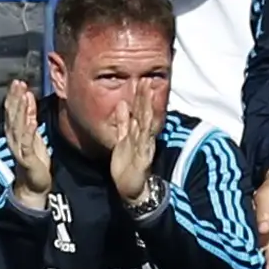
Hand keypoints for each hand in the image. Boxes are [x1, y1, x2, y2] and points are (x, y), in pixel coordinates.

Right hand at [3, 78, 53, 204]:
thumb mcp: (33, 135)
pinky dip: (28, 130)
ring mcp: (19, 148)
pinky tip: (31, 119)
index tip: (17, 82)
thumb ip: (29, 118)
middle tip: (18, 83)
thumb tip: (28, 99)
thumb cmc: (34, 159)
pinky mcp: (27, 158)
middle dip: (15, 99)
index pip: (12, 112)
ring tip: (24, 95)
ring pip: (18, 126)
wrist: (33, 185)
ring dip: (21, 110)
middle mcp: (14, 139)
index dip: (14, 97)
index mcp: (15, 133)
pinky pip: (27, 142)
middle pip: (13, 116)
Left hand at [108, 75, 165, 203]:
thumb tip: (121, 104)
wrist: (131, 187)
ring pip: (145, 124)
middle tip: (146, 81)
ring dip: (147, 109)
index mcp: (136, 133)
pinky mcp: (143, 158)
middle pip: (144, 114)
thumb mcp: (123, 139)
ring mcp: (143, 146)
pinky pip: (143, 143)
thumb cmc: (128, 164)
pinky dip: (145, 132)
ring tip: (148, 95)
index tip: (141, 80)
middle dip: (145, 98)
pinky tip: (146, 122)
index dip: (140, 97)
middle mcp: (142, 137)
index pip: (139, 111)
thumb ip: (122, 123)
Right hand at [254, 166, 268, 268]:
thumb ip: (264, 211)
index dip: (245, 251)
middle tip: (262, 268)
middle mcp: (260, 239)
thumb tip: (262, 228)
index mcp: (250, 228)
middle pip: (258, 256)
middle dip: (260, 264)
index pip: (245, 243)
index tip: (246, 257)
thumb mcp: (267, 196)